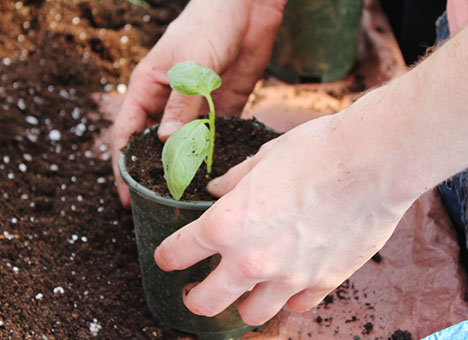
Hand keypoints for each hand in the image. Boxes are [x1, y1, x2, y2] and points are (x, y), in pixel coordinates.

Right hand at [112, 0, 285, 206]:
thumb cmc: (207, 26)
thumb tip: (166, 143)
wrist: (246, 9)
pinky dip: (213, 156)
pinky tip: (215, 177)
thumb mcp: (189, 65)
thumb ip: (180, 104)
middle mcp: (168, 103)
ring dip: (185, 169)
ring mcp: (194, 108)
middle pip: (154, 145)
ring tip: (186, 198)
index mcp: (147, 89)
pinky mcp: (221, 109)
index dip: (122, 165)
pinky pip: (213, 138)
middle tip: (158, 204)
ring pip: (184, 146)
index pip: (126, 133)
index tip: (124, 195)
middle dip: (154, 173)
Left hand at [154, 104, 417, 324]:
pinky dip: (286, 298)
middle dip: (194, 298)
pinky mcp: (324, 282)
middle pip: (205, 303)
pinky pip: (297, 307)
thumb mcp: (262, 159)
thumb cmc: (314, 151)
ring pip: (251, 315)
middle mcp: (251, 260)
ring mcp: (289, 277)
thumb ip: (233, 181)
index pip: (177, 254)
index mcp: (226, 225)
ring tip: (243, 289)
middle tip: (196, 289)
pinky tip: (288, 281)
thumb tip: (216, 189)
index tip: (168, 256)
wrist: (374, 161)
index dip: (167, 256)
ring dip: (241, 304)